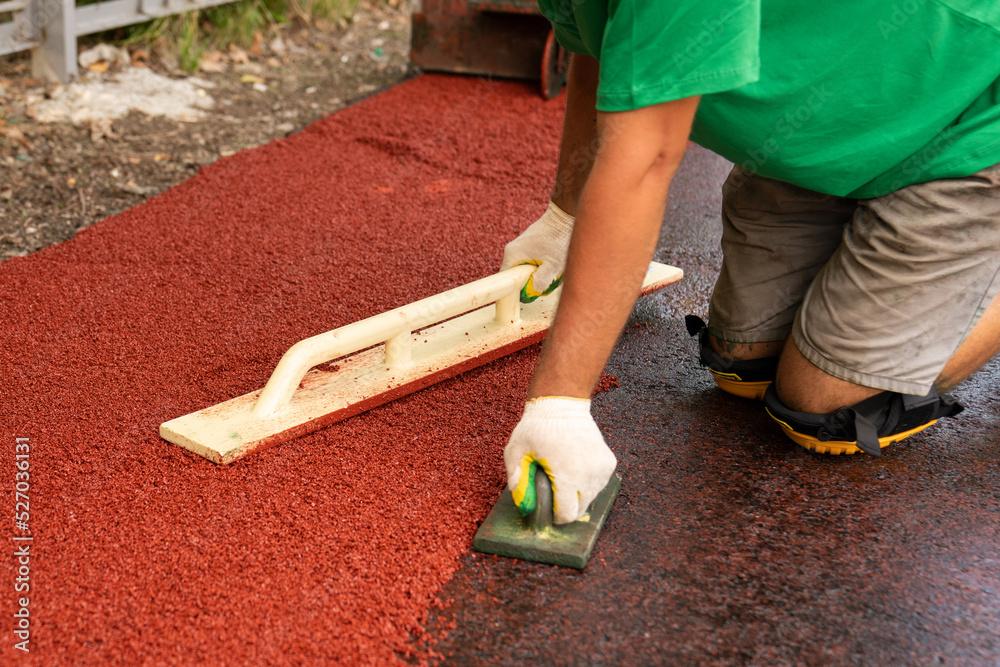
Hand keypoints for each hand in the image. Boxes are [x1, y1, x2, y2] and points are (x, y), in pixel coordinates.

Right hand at [501, 202, 574, 302]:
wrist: (565, 215)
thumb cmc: (559, 238)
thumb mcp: (553, 264)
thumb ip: (542, 280)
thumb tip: (533, 292)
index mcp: (513, 254)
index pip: (505, 280)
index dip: (511, 292)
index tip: (522, 300)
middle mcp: (513, 250)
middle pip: (516, 276)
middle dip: (529, 284)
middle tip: (545, 286)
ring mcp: (521, 247)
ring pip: (525, 270)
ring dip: (538, 275)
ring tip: (553, 273)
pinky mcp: (530, 245)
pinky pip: (531, 262)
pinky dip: (541, 267)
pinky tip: (554, 266)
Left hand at [504, 397, 616, 523]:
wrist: (562, 404)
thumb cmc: (536, 428)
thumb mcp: (515, 452)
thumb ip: (516, 481)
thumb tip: (524, 506)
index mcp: (568, 474)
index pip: (567, 514)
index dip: (554, 515)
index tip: (546, 507)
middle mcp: (590, 473)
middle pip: (580, 509)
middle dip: (566, 506)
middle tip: (553, 491)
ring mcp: (602, 468)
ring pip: (591, 498)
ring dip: (577, 495)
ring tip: (563, 477)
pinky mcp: (609, 462)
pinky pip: (598, 485)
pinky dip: (587, 483)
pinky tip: (574, 469)